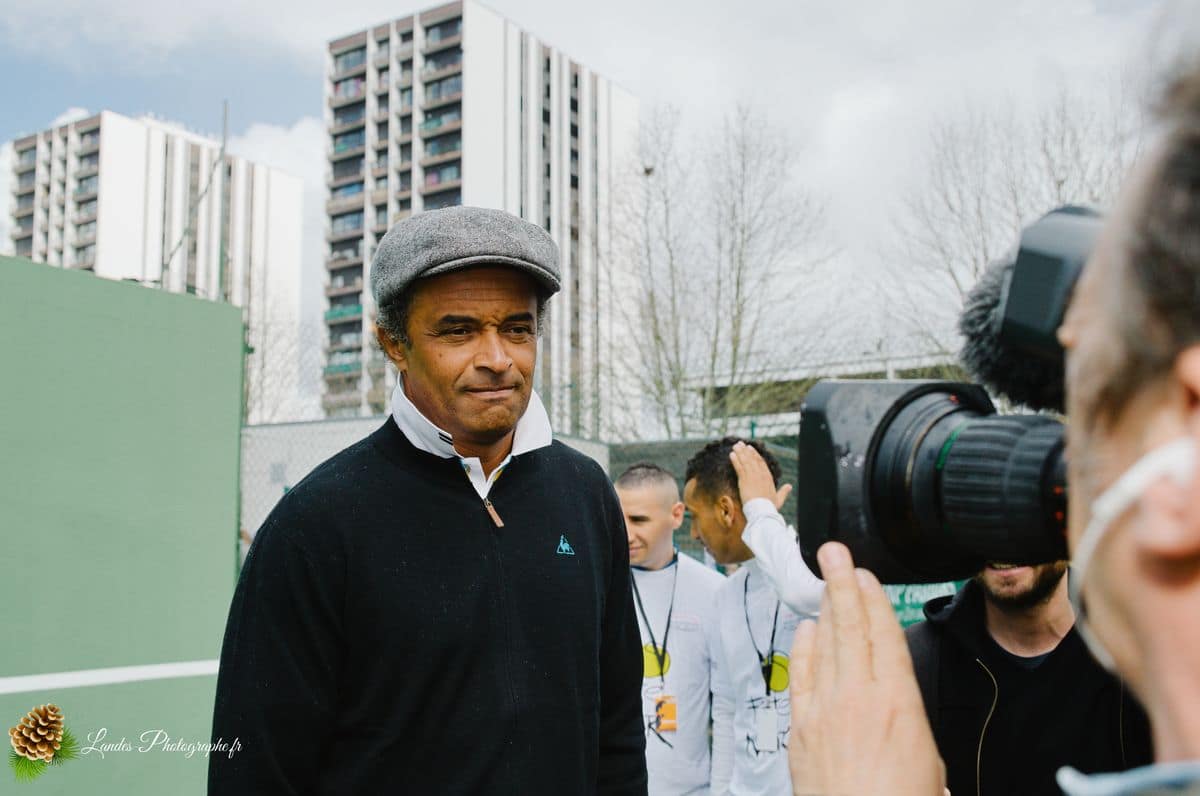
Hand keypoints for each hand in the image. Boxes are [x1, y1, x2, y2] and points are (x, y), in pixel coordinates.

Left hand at [730, 441, 791, 509]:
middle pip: (752, 459)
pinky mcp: (744, 480)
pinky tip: (731, 454)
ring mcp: (752, 476)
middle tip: (740, 444)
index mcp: (768, 477)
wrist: (762, 511)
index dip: (755, 455)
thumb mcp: (779, 499)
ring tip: (735, 446)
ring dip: (740, 452)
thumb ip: (784, 492)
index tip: (750, 448)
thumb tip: (789, 486)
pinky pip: (739, 467)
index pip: (761, 462)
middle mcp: (760, 474)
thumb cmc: (770, 507)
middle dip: (746, 451)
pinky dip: (735, 460)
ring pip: (745, 461)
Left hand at [789, 542, 945, 795]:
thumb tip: (905, 726)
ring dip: (825, 608)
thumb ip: (914, 732)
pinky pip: (801, 675)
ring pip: (825, 645)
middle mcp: (859, 697)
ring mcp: (825, 709)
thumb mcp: (932, 768)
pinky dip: (803, 648)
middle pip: (851, 626)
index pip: (885, 634)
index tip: (866, 573)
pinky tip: (806, 630)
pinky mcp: (800, 728)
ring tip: (825, 579)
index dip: (873, 599)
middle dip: (842, 584)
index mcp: (900, 703)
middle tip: (833, 551)